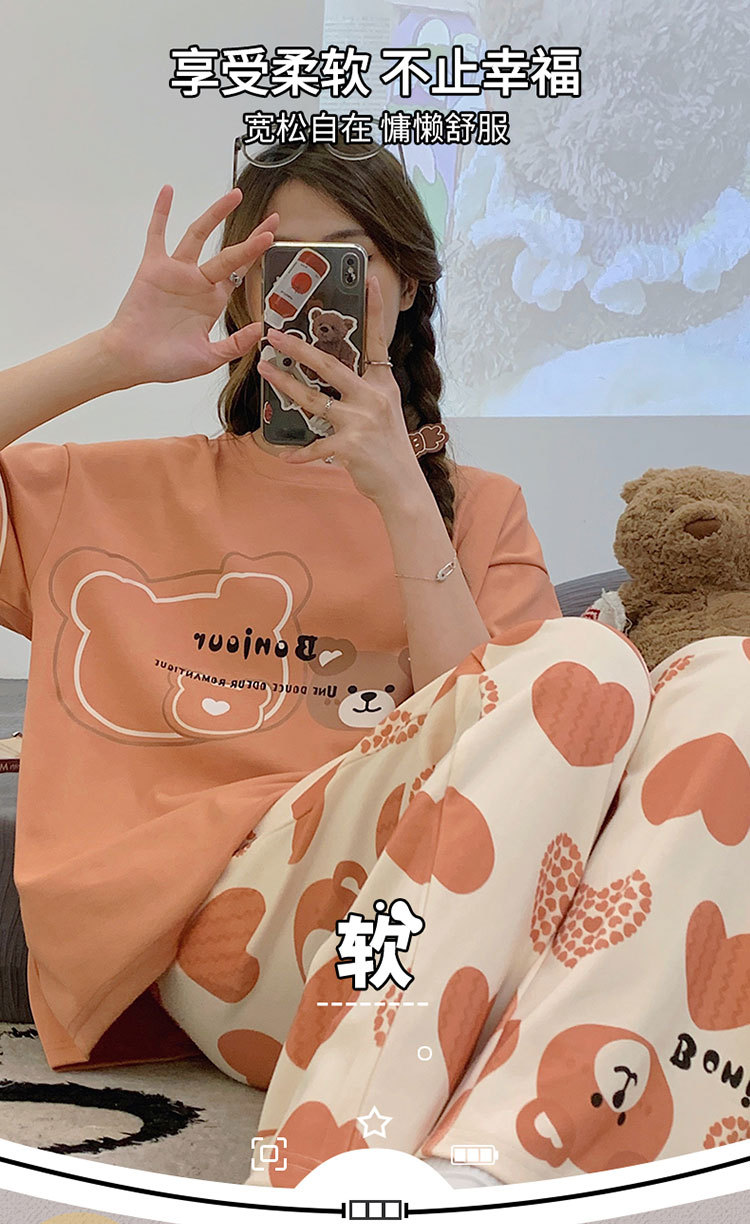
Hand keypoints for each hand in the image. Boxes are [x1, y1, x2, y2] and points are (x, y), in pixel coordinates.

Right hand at [101, 185, 277, 386]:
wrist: (131, 360)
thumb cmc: (166, 362)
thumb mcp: (208, 358)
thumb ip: (235, 345)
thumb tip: (260, 330)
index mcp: (212, 302)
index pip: (240, 274)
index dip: (257, 257)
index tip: (273, 239)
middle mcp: (197, 283)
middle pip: (229, 253)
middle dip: (251, 237)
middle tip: (272, 220)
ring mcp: (176, 272)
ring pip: (198, 236)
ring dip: (216, 215)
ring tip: (234, 197)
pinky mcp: (153, 268)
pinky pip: (157, 234)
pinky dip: (161, 212)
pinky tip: (168, 191)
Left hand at [257, 274, 420, 504]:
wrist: (403, 485)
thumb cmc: (390, 448)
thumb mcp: (385, 411)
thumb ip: (363, 391)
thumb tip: (332, 375)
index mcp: (382, 384)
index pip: (377, 340)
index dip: (374, 310)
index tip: (369, 279)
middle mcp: (372, 398)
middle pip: (329, 365)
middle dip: (298, 348)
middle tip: (274, 334)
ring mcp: (361, 421)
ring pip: (313, 399)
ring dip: (285, 384)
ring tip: (264, 369)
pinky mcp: (350, 446)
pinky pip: (316, 447)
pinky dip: (299, 454)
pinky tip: (283, 456)